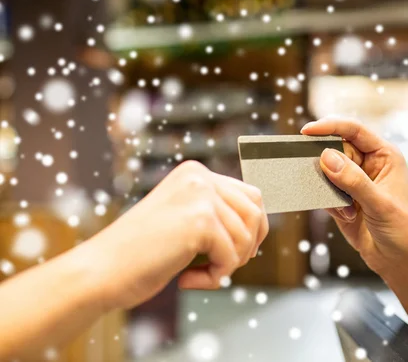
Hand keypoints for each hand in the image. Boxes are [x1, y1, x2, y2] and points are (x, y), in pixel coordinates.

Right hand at [89, 161, 268, 308]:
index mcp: (195, 172)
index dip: (253, 229)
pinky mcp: (200, 221)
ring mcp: (200, 196)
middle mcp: (199, 177)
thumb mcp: (183, 220)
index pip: (252, 196)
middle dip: (247, 247)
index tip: (234, 254)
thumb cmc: (141, 253)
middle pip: (256, 213)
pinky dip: (216, 277)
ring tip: (199, 275)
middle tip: (220, 268)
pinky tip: (186, 280)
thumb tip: (259, 226)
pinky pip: (232, 257)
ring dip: (228, 265)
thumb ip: (215, 214)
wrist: (101, 270)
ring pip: (246, 238)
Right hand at [301, 118, 407, 280]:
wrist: (401, 262)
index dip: (330, 126)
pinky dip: (329, 203)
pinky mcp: (343, 198)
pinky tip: (349, 217)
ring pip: (327, 171)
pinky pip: (324, 191)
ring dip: (329, 188)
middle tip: (324, 181)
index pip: (354, 130)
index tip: (307, 131)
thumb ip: (353, 180)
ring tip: (348, 208)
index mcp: (384, 155)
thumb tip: (326, 157)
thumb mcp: (380, 204)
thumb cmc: (404, 230)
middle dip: (326, 165)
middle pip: (335, 149)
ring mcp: (355, 182)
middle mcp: (369, 164)